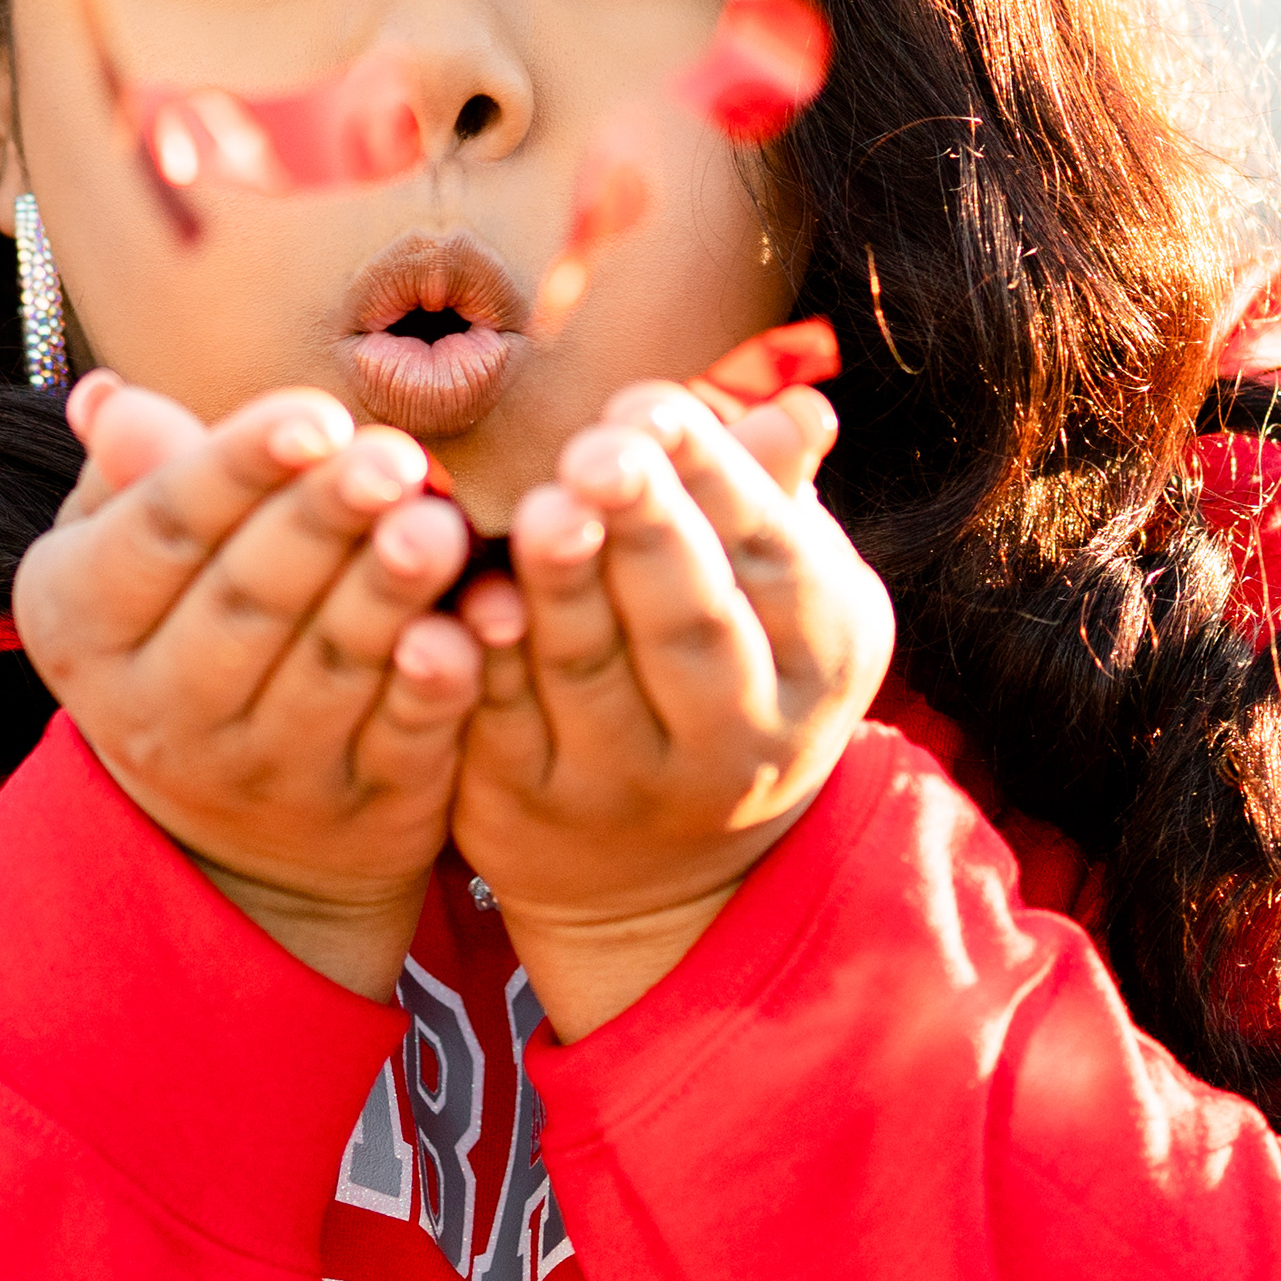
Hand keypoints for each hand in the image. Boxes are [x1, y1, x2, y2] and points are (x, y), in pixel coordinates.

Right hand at [11, 376, 480, 999]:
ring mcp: (259, 771)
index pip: (160, 530)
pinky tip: (470, 626)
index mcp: (83, 620)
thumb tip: (110, 398)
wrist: (227, 840)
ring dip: (385, 592)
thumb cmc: (184, 632)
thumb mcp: (127, 560)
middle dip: (321, 522)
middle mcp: (158, 708)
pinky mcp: (357, 811)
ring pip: (328, 669)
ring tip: (438, 524)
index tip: (317, 414)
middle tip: (393, 456)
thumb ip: (137, 478)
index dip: (237, 468)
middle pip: (246, 599)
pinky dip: (436, 685)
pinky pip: (400, 742)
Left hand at [452, 380, 893, 1038]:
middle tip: (598, 453)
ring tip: (537, 509)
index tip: (648, 404)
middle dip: (646, 529)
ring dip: (562, 589)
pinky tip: (462, 602)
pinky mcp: (533, 809)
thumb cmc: (717, 671)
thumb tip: (805, 410)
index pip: (771, 551)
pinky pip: (503, 725)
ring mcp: (634, 782)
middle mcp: (742, 732)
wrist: (666, 876)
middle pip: (690, 621)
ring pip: (592, 673)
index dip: (710, 474)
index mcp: (818, 652)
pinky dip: (482, 662)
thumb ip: (767, 500)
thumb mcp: (771, 598)